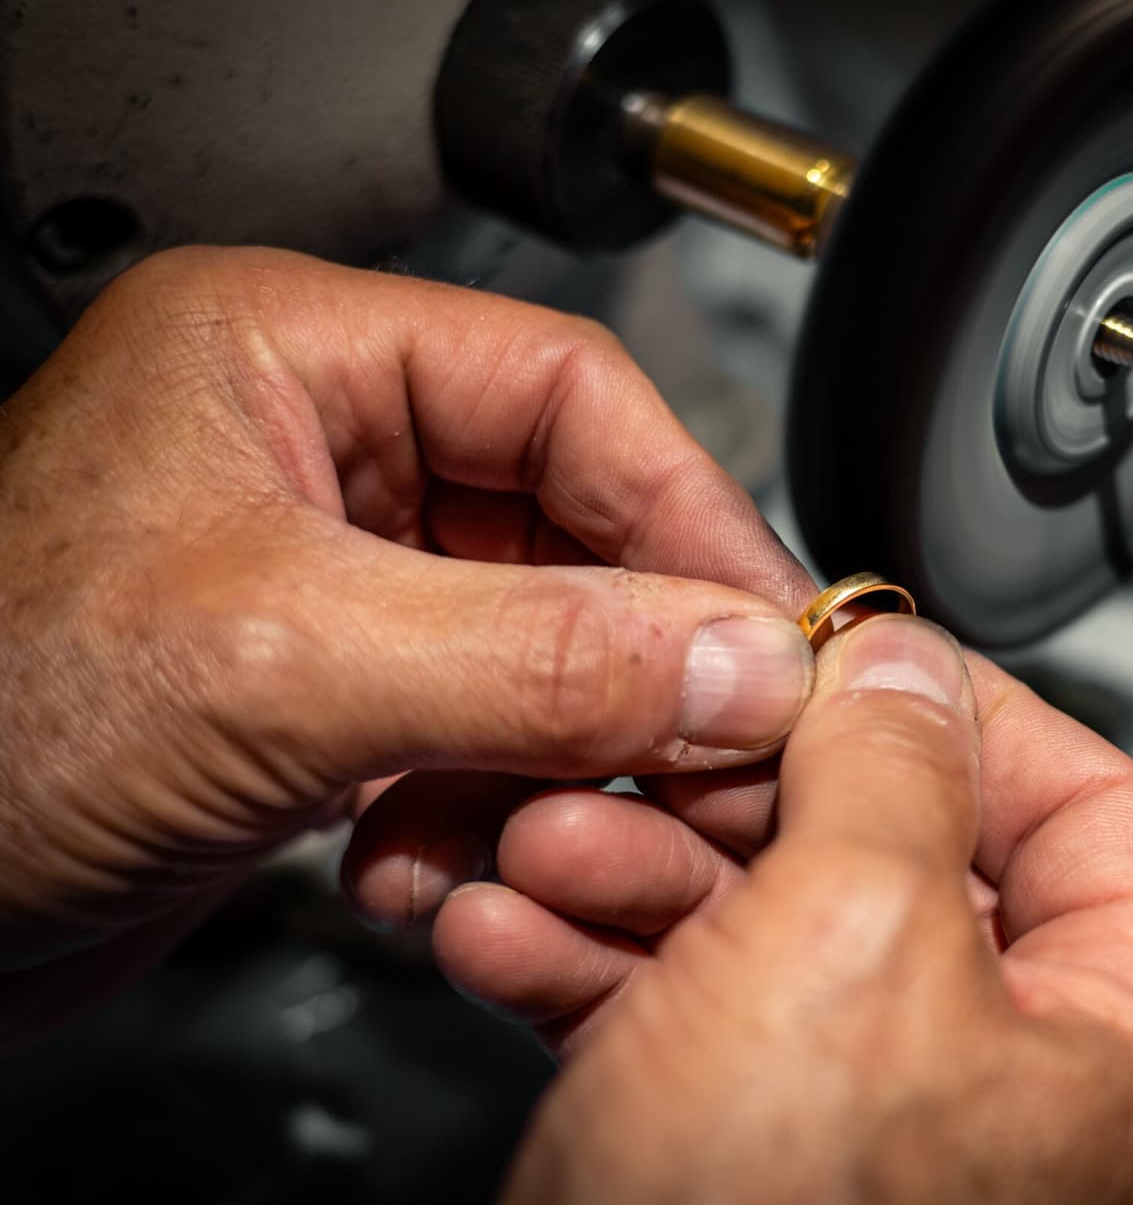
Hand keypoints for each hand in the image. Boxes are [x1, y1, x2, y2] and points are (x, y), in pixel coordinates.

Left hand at [0, 247, 817, 1042]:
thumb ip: (538, 655)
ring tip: (540, 827)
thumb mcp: (279, 663)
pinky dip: (481, 808)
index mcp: (286, 350)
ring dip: (554, 753)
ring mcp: (320, 583)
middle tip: (712, 742)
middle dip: (631, 657)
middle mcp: (312, 451)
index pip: (567, 391)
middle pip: (565, 526)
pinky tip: (429, 865)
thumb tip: (739, 662)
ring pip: (533, 646)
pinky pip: (473, 734)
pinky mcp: (317, 702)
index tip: (770, 626)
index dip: (688, 509)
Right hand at [438, 616, 1132, 1202]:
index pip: (1090, 811)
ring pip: (775, 938)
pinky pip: (696, 1031)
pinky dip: (604, 972)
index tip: (843, 654)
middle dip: (747, 799)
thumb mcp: (856, 936)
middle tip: (655, 753)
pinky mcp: (762, 1180)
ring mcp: (889, 1146)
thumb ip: (893, 763)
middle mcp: (1030, 1105)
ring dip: (642, 876)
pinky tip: (512, 933)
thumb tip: (904, 660)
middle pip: (905, 863)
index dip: (961, 712)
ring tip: (542, 846)